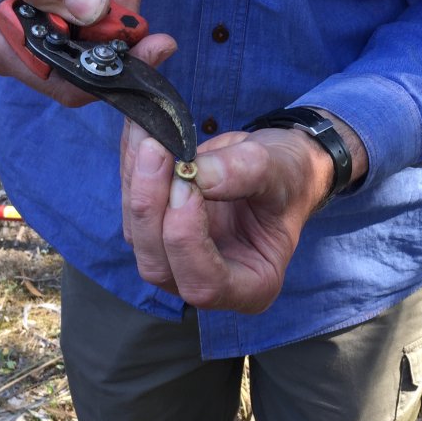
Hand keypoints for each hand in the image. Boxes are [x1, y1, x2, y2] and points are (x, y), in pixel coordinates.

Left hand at [120, 122, 336, 312]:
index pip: (205, 285)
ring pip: (138, 237)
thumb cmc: (289, 178)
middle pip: (160, 265)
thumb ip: (242, 173)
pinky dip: (132, 170)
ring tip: (147, 134)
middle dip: (151, 208)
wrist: (281, 166)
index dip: (186, 239)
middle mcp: (208, 281)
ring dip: (136, 184)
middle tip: (156, 151)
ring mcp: (178, 260)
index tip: (188, 183)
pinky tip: (140, 134)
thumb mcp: (279, 172)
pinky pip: (133, 207)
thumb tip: (193, 173)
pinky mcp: (158, 232)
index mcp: (251, 286)